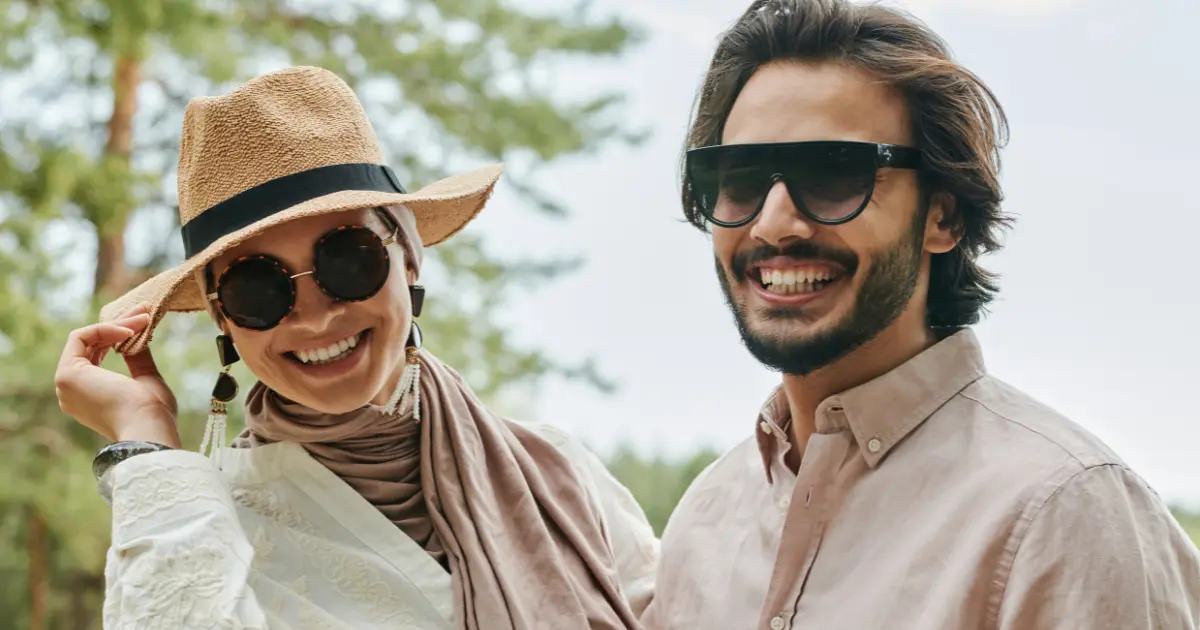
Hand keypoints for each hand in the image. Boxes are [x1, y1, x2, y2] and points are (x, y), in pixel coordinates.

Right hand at [55, 305, 180, 447]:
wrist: (148, 428)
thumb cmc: (152, 413)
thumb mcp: (146, 380)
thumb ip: (137, 359)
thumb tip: (137, 337)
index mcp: (89, 398)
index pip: (96, 354)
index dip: (119, 334)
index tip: (145, 321)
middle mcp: (72, 392)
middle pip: (91, 345)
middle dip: (119, 324)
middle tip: (145, 310)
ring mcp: (65, 384)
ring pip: (86, 339)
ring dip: (116, 324)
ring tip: (143, 318)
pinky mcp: (66, 375)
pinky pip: (80, 337)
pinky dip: (105, 329)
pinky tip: (129, 331)